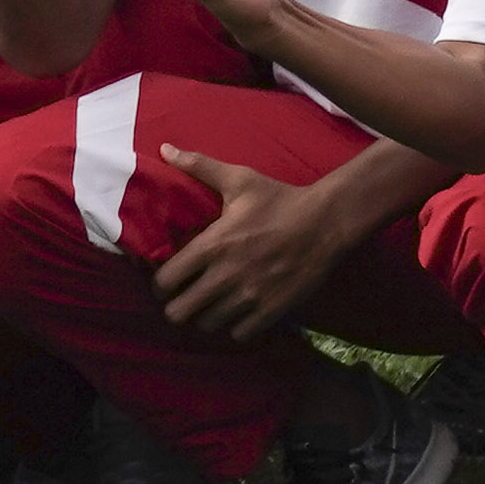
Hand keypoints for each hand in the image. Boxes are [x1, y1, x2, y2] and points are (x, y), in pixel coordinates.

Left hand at [151, 145, 352, 340]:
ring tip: (208, 304)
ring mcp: (250, 297)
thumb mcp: (238, 179)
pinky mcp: (273, 310)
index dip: (158, 284)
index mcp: (212, 245)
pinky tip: (235, 312)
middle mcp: (226, 276)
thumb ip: (197, 166)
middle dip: (175, 306)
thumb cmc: (278, 199)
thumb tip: (164, 149)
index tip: (164, 280)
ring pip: (208, 326)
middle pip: (180, 312)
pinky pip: (240, 335)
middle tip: (182, 297)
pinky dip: (234, 327)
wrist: (326, 223)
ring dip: (204, 317)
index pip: (165, 281)